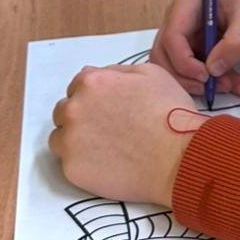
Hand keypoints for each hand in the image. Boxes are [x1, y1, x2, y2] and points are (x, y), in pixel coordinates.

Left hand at [49, 62, 202, 204]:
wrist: (179, 158)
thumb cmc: (170, 115)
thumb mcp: (151, 74)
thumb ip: (116, 71)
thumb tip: (97, 74)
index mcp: (92, 83)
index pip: (77, 87)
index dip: (94, 98)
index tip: (108, 111)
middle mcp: (74, 108)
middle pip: (64, 112)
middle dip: (81, 118)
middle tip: (107, 131)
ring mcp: (70, 140)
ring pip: (60, 138)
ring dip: (76, 141)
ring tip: (106, 150)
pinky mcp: (72, 168)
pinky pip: (69, 164)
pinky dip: (84, 164)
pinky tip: (108, 165)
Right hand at [150, 0, 239, 99]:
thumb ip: (235, 43)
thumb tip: (213, 70)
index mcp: (187, 1)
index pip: (171, 37)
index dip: (184, 62)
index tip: (206, 76)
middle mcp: (178, 17)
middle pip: (164, 55)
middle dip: (186, 77)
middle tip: (213, 89)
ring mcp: (182, 33)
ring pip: (175, 67)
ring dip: (197, 83)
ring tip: (229, 86)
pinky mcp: (191, 47)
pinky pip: (192, 70)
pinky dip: (210, 82)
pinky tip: (233, 84)